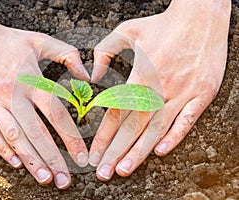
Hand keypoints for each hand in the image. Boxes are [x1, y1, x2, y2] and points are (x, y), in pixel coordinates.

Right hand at [0, 0, 88, 188]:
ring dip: (31, 160)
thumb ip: (68, 55)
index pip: (56, 114)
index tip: (81, 157)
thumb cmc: (7, 40)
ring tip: (45, 178)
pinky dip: (4, 150)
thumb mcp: (41, 41)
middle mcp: (11, 93)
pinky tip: (17, 164)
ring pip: (14, 137)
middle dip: (52, 159)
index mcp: (30, 79)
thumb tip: (87, 76)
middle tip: (65, 180)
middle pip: (36, 132)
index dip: (71, 138)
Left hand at [89, 0, 230, 180]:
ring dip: (140, 151)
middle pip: (133, 126)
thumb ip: (104, 52)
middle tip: (104, 172)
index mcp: (140, 73)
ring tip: (124, 169)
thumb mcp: (126, 30)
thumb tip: (94, 76)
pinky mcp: (202, 94)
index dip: (103, 135)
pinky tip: (160, 151)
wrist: (200, 16)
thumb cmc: (161, 24)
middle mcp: (159, 86)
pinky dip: (174, 137)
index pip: (116, 112)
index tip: (94, 153)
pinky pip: (187, 120)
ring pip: (157, 128)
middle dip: (116, 151)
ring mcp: (182, 92)